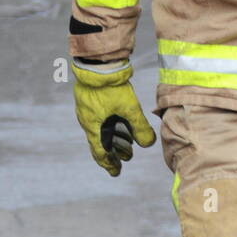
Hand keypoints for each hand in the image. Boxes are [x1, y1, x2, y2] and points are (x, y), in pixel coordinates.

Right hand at [72, 61, 156, 175]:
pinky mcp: (93, 99)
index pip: (100, 152)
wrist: (98, 64)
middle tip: (127, 158)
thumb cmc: (111, 87)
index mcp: (93, 127)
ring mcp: (89, 110)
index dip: (109, 163)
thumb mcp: (129, 108)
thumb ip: (139, 127)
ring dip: (116, 138)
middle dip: (115, 152)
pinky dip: (113, 125)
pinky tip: (123, 122)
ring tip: (129, 144)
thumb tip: (148, 144)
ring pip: (102, 129)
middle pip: (101, 142)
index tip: (116, 172)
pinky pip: (102, 118)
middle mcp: (88, 121)